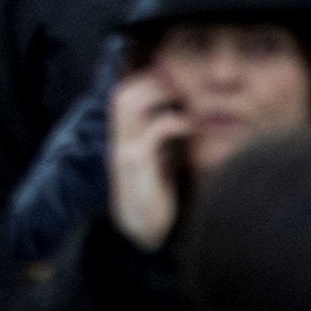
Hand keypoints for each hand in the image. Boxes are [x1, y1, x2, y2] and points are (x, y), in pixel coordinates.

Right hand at [107, 70, 190, 249]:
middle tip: (182, 85)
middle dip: (152, 82)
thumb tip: (189, 119)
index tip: (174, 78)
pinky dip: (174, 121)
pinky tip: (192, 125)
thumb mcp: (158, 163)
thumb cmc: (157, 197)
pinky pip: (153, 130)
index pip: (122, 96)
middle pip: (122, 94)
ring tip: (185, 100)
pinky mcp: (137, 163)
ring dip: (159, 95)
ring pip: (128, 104)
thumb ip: (163, 141)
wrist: (143, 232)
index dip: (144, 82)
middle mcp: (118, 140)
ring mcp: (124, 150)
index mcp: (122, 139)